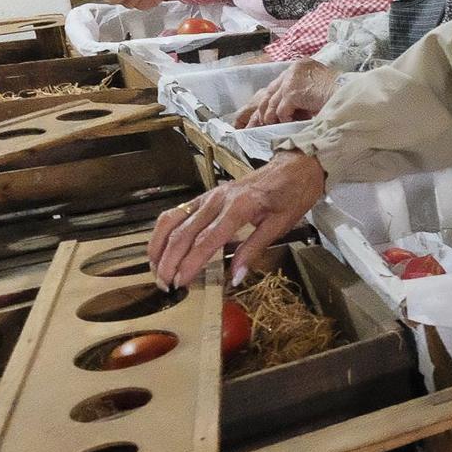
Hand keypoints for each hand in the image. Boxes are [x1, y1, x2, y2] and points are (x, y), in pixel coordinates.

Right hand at [148, 151, 326, 287]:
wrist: (295, 166)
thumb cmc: (292, 196)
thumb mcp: (280, 226)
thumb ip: (253, 250)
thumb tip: (235, 279)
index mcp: (239, 207)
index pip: (207, 240)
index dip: (190, 263)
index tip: (180, 283)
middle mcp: (217, 200)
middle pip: (183, 232)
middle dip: (169, 260)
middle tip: (164, 284)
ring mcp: (208, 195)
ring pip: (172, 220)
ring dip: (159, 246)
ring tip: (156, 270)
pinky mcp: (206, 195)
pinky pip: (177, 212)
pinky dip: (164, 231)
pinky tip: (160, 248)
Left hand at [234, 59, 335, 127]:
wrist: (349, 94)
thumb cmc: (340, 93)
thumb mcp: (319, 85)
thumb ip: (304, 89)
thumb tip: (292, 105)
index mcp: (300, 65)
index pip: (279, 82)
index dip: (275, 97)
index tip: (272, 109)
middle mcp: (292, 70)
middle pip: (271, 90)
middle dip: (267, 107)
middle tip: (267, 120)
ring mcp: (291, 81)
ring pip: (272, 102)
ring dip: (273, 116)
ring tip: (275, 125)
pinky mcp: (291, 93)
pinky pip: (281, 111)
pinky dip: (284, 119)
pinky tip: (291, 123)